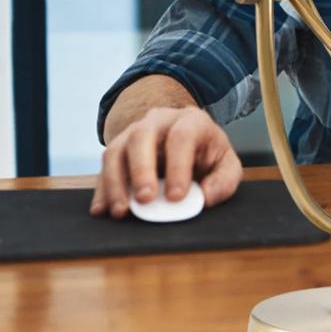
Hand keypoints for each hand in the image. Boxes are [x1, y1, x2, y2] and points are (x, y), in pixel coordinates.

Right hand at [90, 106, 242, 218]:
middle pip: (142, 136)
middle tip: (145, 199)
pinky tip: (102, 209)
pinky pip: (104, 166)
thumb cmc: (207, 155)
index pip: (182, 136)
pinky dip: (102, 188)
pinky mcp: (118, 148)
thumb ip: (224, 180)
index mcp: (191, 120)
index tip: (176, 197)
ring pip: (116, 149)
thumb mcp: (226, 165)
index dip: (178, 166)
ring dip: (116, 182)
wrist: (188, 140)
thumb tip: (205, 196)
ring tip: (121, 211)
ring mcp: (134, 132)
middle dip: (141, 169)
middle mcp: (159, 121)